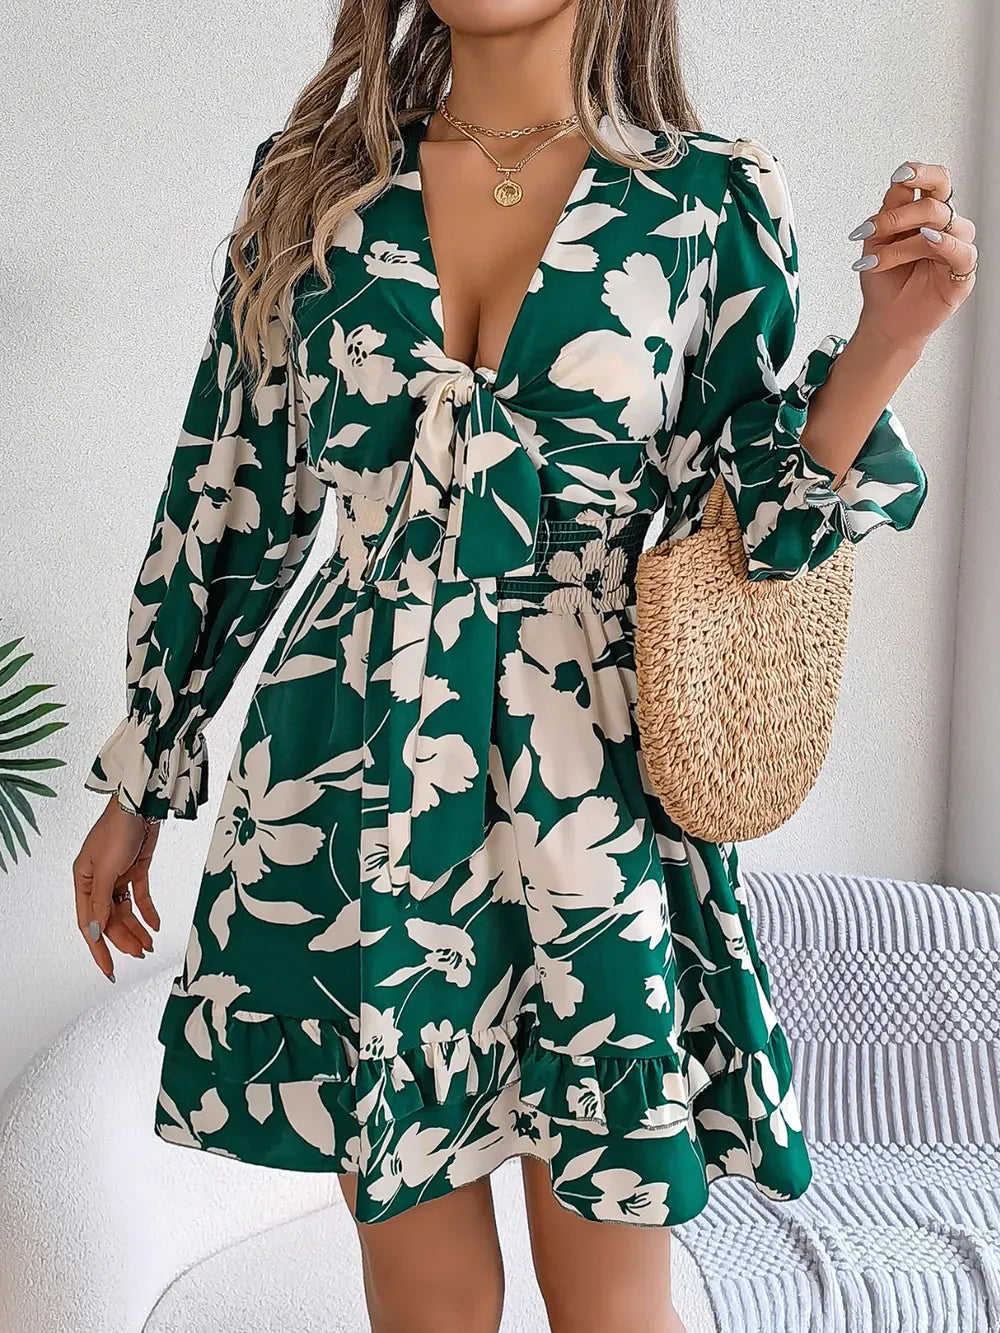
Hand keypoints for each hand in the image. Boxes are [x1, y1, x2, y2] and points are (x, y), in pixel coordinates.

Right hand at [73, 795, 160, 982]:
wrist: (140, 805)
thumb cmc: (117, 831)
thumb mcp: (107, 870)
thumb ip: (101, 902)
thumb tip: (96, 930)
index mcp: (83, 881)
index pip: (89, 923)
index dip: (98, 948)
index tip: (109, 969)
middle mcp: (98, 881)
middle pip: (109, 919)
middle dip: (124, 939)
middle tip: (140, 954)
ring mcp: (117, 876)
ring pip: (125, 911)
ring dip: (136, 928)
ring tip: (149, 944)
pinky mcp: (136, 869)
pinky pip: (140, 897)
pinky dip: (147, 911)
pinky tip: (155, 925)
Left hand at [847, 158, 977, 354]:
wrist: (885, 319)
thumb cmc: (884, 280)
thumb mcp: (877, 240)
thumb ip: (889, 210)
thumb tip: (899, 181)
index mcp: (926, 214)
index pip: (934, 181)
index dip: (921, 173)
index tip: (901, 175)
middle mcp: (945, 226)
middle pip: (936, 200)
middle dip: (900, 214)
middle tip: (874, 232)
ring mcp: (956, 247)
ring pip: (941, 224)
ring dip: (904, 242)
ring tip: (878, 260)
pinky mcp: (963, 272)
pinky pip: (962, 251)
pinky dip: (944, 243)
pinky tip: (928, 239)